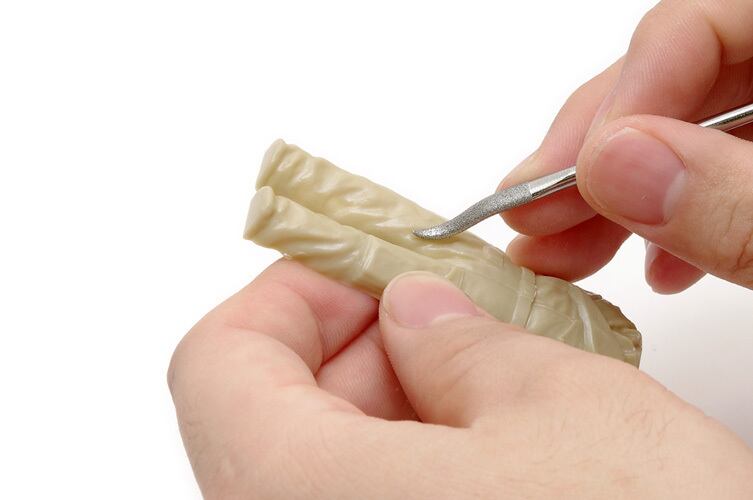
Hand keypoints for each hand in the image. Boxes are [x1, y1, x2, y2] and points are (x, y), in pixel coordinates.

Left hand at [168, 261, 752, 497]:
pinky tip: (498, 446)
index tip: (362, 262)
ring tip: (494, 378)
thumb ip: (466, 341)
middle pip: (271, 414)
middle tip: (445, 308)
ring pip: (326, 466)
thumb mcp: (565, 413)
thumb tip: (415, 309)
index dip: (293, 290)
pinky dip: (418, 465)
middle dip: (362, 344)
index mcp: (297, 498)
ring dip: (398, 404)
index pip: (219, 361)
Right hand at [500, 0, 752, 291]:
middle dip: (594, 159)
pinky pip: (718, 169)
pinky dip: (676, 219)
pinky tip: (657, 268)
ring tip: (564, 256)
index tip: (572, 180)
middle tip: (531, 219)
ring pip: (685, 131)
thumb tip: (612, 166)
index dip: (623, 95)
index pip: (698, 22)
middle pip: (673, 79)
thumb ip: (736, 202)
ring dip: (617, 199)